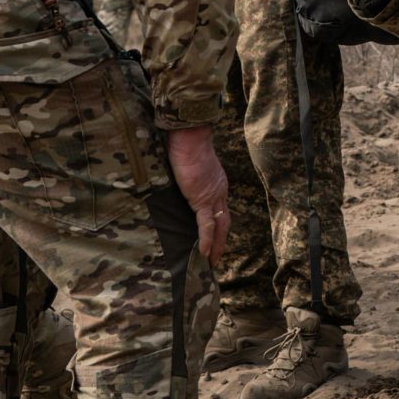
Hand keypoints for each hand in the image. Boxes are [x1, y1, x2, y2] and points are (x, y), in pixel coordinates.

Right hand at [165, 126, 230, 265]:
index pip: (220, 210)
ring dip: (215, 246)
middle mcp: (219, 191)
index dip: (219, 226)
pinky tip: (203, 254)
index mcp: (216, 183)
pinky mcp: (202, 198)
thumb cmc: (184, 144)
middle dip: (220, 242)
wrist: (187, 136)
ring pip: (218, 227)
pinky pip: (206, 225)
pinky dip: (205, 240)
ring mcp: (212, 196)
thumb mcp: (187, 165)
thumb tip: (175, 179)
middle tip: (215, 259)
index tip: (215, 239)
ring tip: (211, 263)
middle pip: (224, 222)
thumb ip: (185, 177)